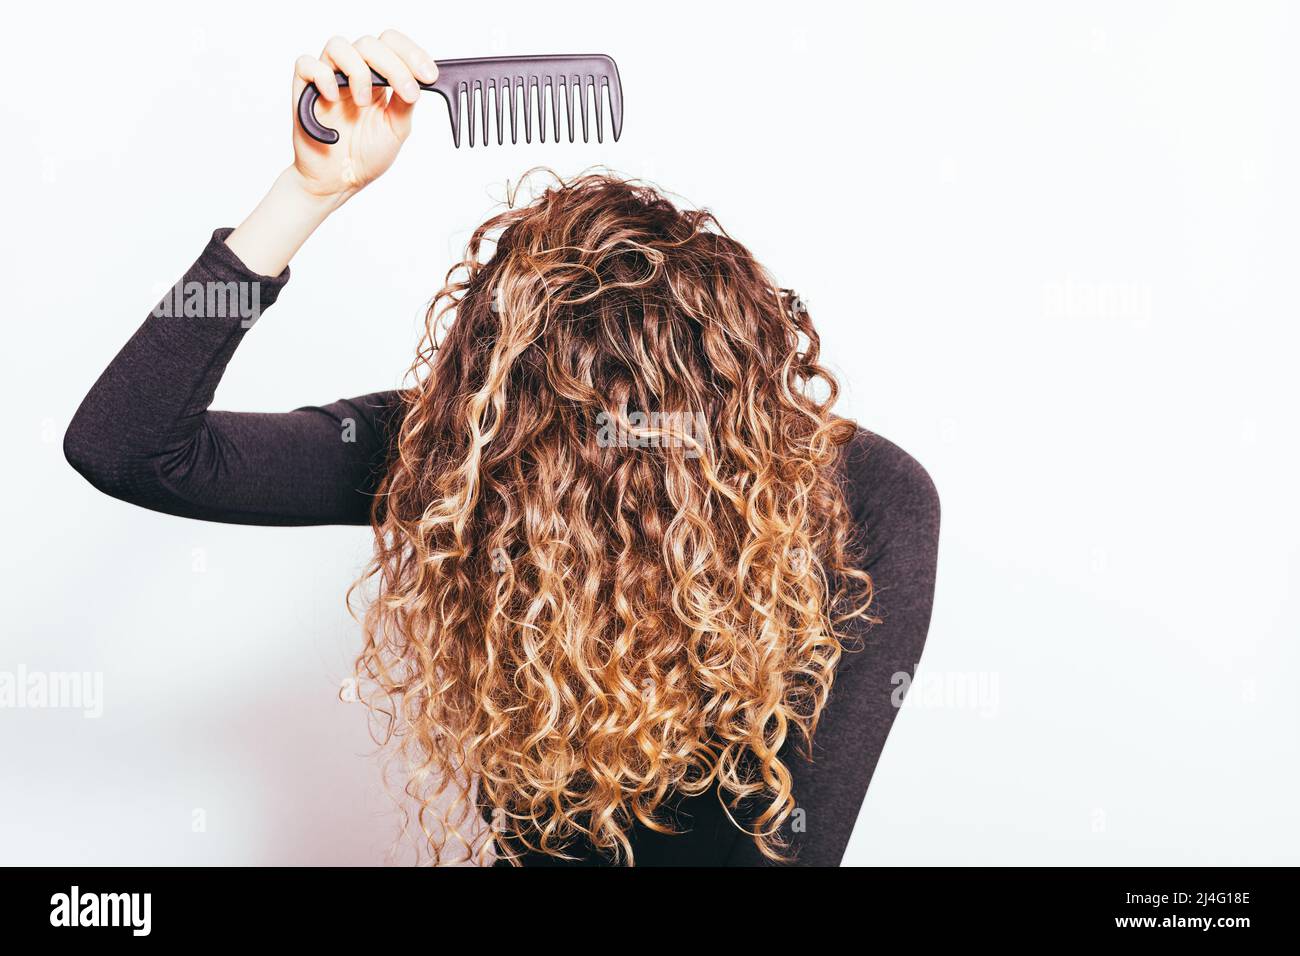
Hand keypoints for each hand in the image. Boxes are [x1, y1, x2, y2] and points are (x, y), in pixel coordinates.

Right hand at [290, 30, 437, 201]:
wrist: (338, 182)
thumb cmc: (365, 156)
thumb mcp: (396, 129)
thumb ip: (406, 102)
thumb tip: (418, 79)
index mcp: (377, 78)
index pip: (392, 45)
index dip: (412, 53)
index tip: (429, 75)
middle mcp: (353, 72)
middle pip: (370, 43)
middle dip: (394, 64)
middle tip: (406, 91)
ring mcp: (328, 78)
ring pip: (338, 45)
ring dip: (358, 71)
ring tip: (362, 103)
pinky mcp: (304, 89)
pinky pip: (306, 64)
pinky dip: (322, 76)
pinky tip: (333, 98)